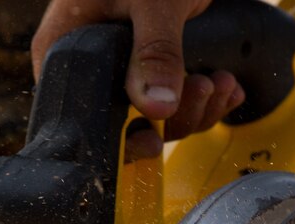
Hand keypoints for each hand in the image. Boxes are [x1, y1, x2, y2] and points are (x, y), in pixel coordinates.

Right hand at [31, 0, 243, 157]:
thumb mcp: (154, 2)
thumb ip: (155, 53)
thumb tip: (155, 108)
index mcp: (68, 50)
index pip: (81, 115)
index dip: (119, 137)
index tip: (154, 140)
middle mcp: (96, 66)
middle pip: (127, 122)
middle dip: (175, 117)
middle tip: (203, 89)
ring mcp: (129, 66)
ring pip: (160, 115)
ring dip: (198, 108)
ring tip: (220, 83)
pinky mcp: (160, 63)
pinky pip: (180, 99)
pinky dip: (207, 98)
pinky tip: (226, 84)